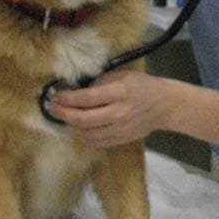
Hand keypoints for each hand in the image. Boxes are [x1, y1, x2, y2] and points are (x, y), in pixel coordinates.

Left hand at [49, 71, 172, 148]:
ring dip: (73, 125)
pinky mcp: (122, 139)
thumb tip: (76, 91)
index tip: (56, 96)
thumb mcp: (122, 75)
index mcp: (120, 92)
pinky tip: (82, 127)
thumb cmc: (141, 85)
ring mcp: (121, 129)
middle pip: (84, 119)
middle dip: (64, 114)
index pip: (87, 97)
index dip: (67, 98)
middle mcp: (120, 112)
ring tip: (68, 116)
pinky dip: (85, 135)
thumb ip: (100, 83)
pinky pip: (97, 142)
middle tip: (54, 108)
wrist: (164, 105)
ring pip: (88, 133)